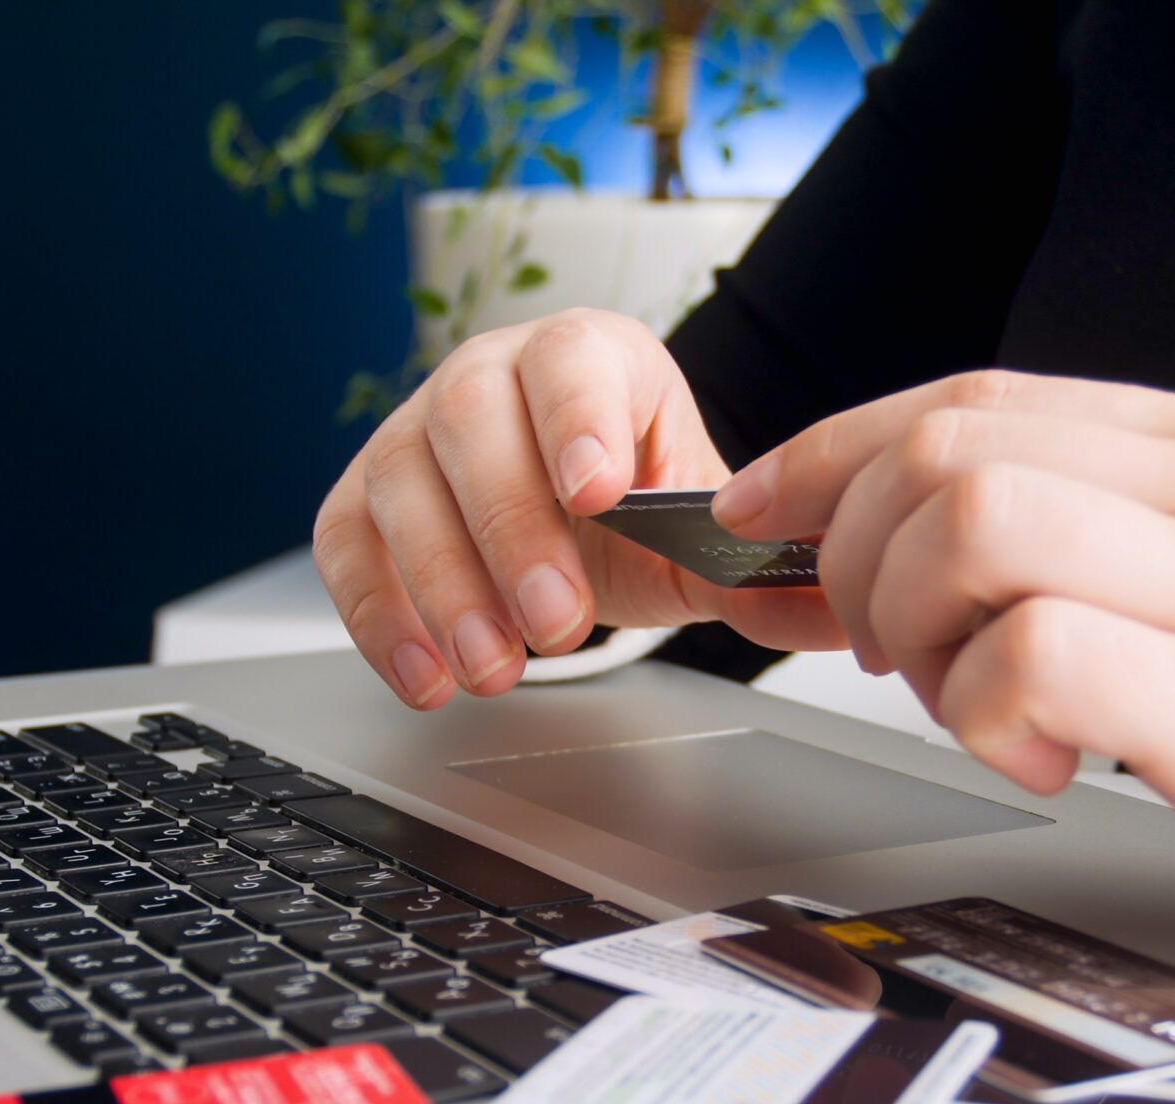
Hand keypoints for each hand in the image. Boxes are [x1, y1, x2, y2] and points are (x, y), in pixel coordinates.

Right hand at [313, 308, 843, 707]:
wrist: (573, 513)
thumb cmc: (630, 506)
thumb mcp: (696, 534)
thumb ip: (749, 568)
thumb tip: (827, 600)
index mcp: (590, 355)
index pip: (575, 362)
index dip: (580, 419)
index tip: (598, 492)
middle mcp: (490, 374)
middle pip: (474, 421)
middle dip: (512, 529)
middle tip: (556, 623)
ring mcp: (415, 430)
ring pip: (402, 483)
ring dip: (444, 585)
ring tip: (496, 668)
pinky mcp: (363, 496)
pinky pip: (347, 545)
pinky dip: (379, 616)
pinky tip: (427, 677)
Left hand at [713, 371, 1174, 1027]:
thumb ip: (1152, 547)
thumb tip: (985, 563)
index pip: (976, 397)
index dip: (833, 449)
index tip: (762, 514)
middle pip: (942, 442)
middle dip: (849, 547)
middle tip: (872, 651)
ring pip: (968, 515)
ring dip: (907, 619)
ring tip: (961, 702)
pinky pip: (1040, 649)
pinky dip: (987, 706)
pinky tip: (1037, 760)